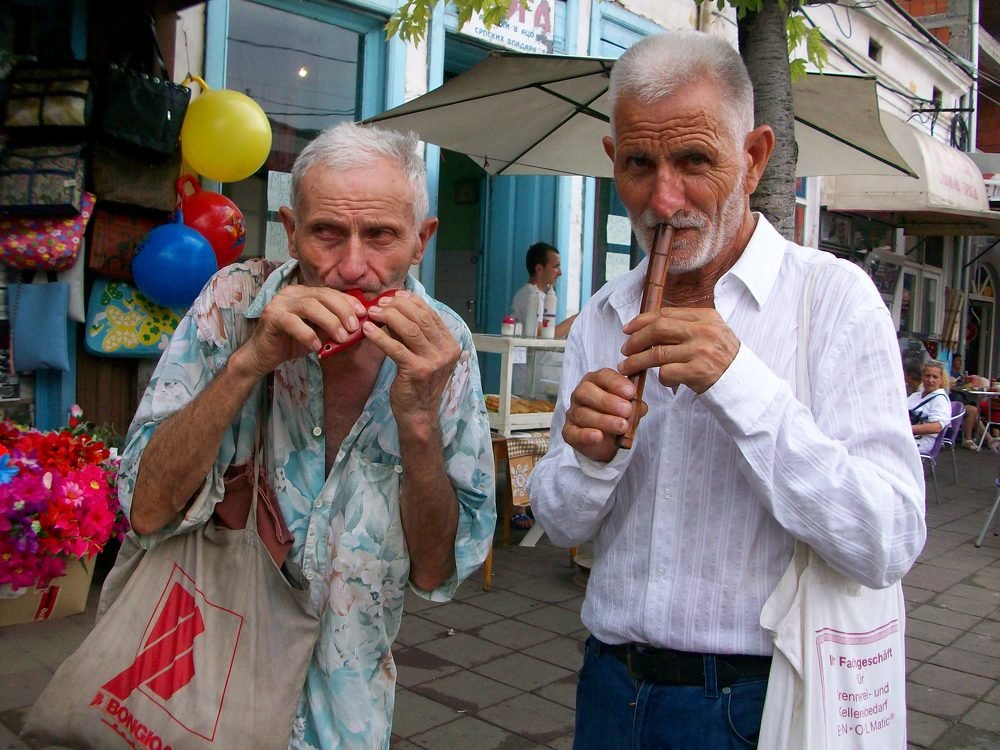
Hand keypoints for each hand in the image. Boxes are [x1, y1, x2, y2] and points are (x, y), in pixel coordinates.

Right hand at [240, 286, 366, 376]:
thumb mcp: (319, 332)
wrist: (263, 355)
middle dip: (342, 311)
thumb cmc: (292, 342)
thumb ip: (335, 326)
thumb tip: (360, 327)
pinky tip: (317, 348)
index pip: (330, 292)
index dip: (348, 301)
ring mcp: (280, 303)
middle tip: (354, 328)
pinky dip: (308, 335)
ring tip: (341, 338)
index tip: (363, 314)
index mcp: (304, 292)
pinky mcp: (271, 317)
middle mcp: (292, 293)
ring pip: (310, 307)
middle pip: (322, 296)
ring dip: (330, 322)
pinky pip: (293, 323)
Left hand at [363, 291, 460, 422]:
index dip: (411, 301)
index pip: (430, 314)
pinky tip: (368, 330)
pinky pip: (396, 347)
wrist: (419, 414)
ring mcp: (433, 361)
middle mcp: (446, 351)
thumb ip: (413, 334)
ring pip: (410, 328)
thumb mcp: (422, 354)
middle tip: (379, 304)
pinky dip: (380, 336)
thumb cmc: (418, 383)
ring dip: (388, 317)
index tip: (394, 296)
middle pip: (420, 318)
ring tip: (372, 313)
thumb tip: (392, 308)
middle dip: (397, 306)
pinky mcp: (417, 371)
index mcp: (450, 344)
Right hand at [563, 368, 645, 462]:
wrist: (608, 442)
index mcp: (596, 382)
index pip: (602, 376)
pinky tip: (598, 436)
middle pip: (587, 391)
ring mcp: (573, 413)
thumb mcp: (630, 410)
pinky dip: (586, 435)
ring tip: (622, 427)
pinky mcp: (569, 432)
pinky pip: (573, 432)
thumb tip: (640, 406)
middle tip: (627, 410)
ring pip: (582, 413)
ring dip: (603, 420)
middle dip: (608, 401)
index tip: (631, 392)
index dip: (616, 383)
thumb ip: (635, 405)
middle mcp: (581, 394)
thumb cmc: (617, 417)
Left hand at [619, 307, 739, 393]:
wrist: (743, 380)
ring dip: (637, 361)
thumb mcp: (710, 331)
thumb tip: (648, 325)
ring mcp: (701, 351)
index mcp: (705, 317)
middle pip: (658, 330)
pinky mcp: (699, 372)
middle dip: (636, 340)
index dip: (642, 321)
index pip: (665, 314)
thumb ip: (685, 325)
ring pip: (657, 353)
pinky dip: (660, 378)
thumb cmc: (721, 356)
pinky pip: (667, 373)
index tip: (627, 329)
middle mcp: (703, 331)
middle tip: (625, 349)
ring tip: (627, 367)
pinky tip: (663, 380)